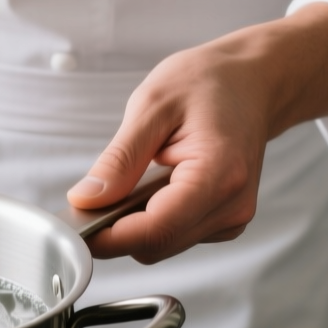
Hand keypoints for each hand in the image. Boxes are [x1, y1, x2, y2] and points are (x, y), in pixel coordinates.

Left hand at [68, 3, 327, 262]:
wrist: (253, 81)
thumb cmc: (209, 83)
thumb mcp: (151, 106)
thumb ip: (119, 160)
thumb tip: (86, 200)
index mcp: (218, 175)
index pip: (155, 230)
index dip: (108, 237)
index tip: (74, 227)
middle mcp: (232, 206)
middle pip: (156, 245)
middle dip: (116, 229)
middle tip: (90, 197)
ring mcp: (232, 218)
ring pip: (163, 245)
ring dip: (134, 224)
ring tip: (130, 180)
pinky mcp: (225, 221)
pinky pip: (175, 235)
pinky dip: (153, 219)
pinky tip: (154, 186)